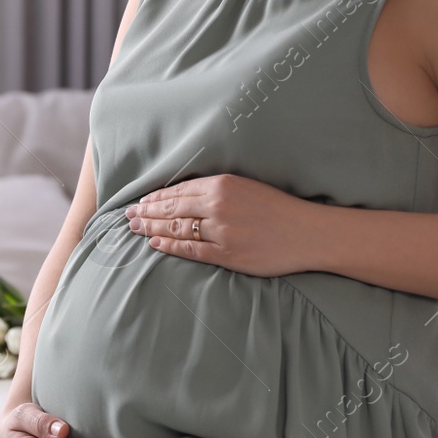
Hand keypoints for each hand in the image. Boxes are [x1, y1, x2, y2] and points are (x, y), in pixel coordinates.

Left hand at [125, 173, 317, 277]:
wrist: (308, 232)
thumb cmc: (278, 209)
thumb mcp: (246, 187)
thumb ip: (216, 190)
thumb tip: (185, 195)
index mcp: (222, 184)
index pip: (178, 191)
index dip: (155, 197)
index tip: (140, 201)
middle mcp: (218, 205)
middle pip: (171, 209)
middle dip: (146, 212)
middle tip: (129, 216)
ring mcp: (221, 231)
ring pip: (176, 229)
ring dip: (152, 228)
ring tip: (136, 229)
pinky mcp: (227, 253)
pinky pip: (191, 250)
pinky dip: (170, 246)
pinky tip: (155, 244)